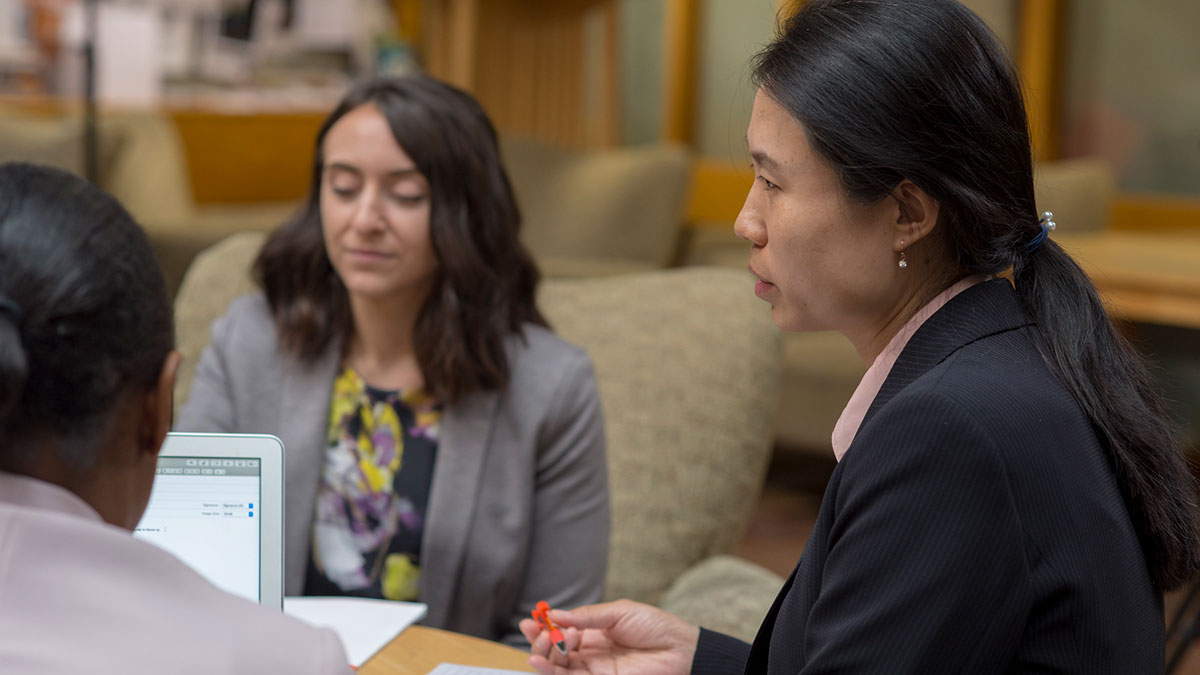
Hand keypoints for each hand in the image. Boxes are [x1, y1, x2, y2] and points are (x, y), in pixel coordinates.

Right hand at [519, 599, 699, 674]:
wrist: (680, 649)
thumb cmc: (655, 626)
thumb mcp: (619, 612)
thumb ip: (587, 616)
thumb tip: (556, 614)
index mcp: (595, 631)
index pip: (563, 630)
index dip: (546, 625)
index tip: (533, 618)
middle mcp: (591, 651)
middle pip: (556, 650)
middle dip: (541, 640)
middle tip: (538, 631)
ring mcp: (594, 668)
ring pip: (559, 666)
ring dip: (544, 655)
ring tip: (542, 642)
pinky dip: (550, 671)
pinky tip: (538, 661)